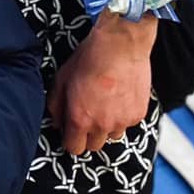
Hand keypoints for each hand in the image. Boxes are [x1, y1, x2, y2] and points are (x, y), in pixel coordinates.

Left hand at [49, 15, 153, 153]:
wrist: (120, 44)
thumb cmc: (89, 58)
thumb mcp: (62, 79)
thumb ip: (56, 105)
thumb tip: (57, 122)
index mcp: (80, 118)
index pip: (74, 148)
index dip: (71, 140)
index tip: (71, 131)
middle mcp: (102, 124)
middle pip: (93, 146)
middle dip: (88, 134)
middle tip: (88, 114)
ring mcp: (122, 121)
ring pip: (111, 135)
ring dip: (106, 126)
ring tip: (104, 103)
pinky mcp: (138, 114)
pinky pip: (127, 123)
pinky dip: (122, 115)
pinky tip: (118, 96)